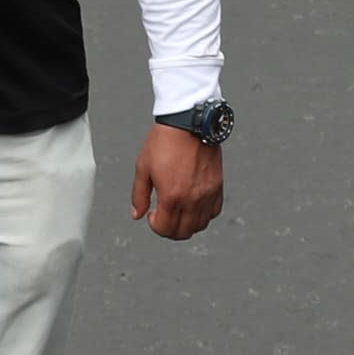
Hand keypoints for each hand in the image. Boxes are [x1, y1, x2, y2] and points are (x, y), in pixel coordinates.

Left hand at [133, 123, 224, 239]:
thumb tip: (136, 215)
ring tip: (178, 212)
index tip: (152, 215)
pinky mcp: (217, 186)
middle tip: (164, 218)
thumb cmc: (165, 141)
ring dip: (187, 224)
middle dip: (170, 229)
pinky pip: (214, 211)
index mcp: (171, 195)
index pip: (165, 229)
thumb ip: (139, 196)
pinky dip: (204, 215)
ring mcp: (207, 193)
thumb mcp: (143, 168)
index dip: (155, 226)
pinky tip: (193, 205)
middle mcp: (192, 198)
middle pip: (183, 232)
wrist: (189, 122)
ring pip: (200, 225)